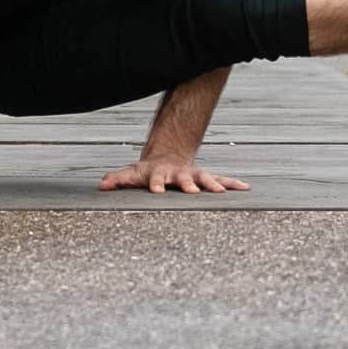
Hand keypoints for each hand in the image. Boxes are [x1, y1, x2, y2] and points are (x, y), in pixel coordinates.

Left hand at [98, 155, 249, 194]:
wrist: (168, 156)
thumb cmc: (148, 171)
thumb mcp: (133, 174)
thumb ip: (118, 179)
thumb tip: (101, 185)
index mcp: (160, 175)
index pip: (157, 180)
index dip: (156, 185)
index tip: (157, 192)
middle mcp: (179, 174)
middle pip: (184, 179)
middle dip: (189, 185)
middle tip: (193, 192)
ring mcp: (194, 175)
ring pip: (206, 178)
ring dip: (214, 185)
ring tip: (223, 192)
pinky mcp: (206, 178)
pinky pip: (222, 180)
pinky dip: (233, 184)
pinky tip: (245, 188)